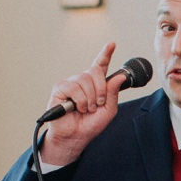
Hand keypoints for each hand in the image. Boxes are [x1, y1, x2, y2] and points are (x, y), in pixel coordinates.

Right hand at [38, 40, 129, 166]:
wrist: (76, 136)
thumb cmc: (91, 124)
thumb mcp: (108, 110)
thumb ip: (113, 93)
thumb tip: (120, 77)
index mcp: (94, 85)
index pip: (100, 66)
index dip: (105, 54)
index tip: (112, 44)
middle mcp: (82, 81)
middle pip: (95, 72)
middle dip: (101, 89)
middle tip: (98, 104)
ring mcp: (70, 83)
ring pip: (84, 80)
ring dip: (90, 98)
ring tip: (87, 109)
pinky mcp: (60, 88)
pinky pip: (73, 87)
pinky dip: (80, 100)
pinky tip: (77, 108)